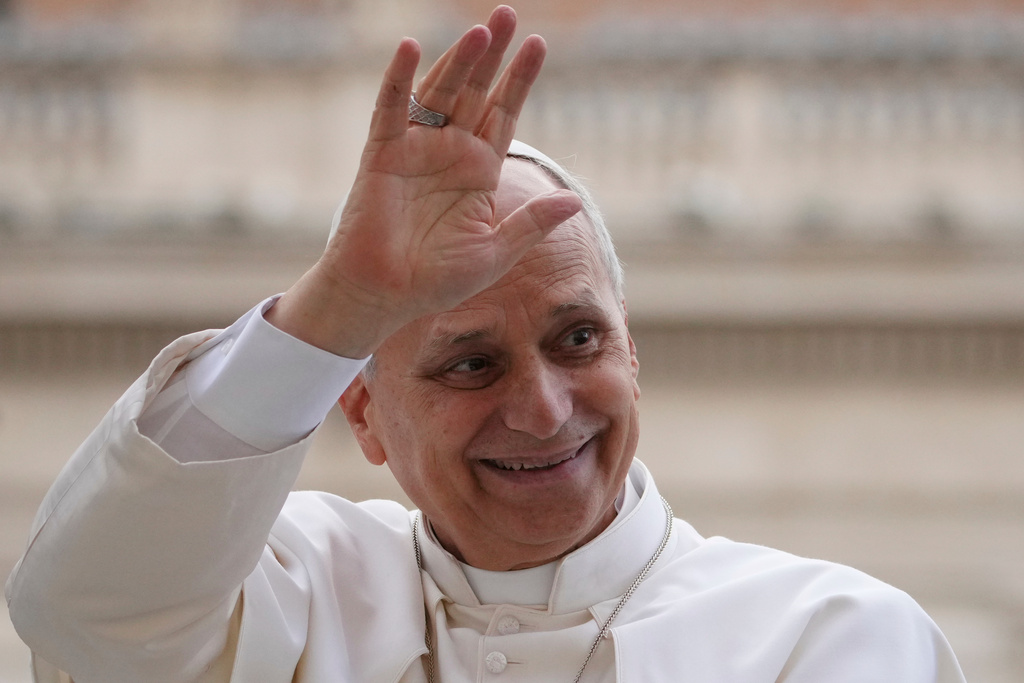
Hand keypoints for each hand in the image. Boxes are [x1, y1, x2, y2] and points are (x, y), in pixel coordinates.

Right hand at [269, 6, 581, 357]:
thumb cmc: (437, 280)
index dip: (519, 80)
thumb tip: (574, 201)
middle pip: (474, 92)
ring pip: (439, 93)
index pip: (503, 114)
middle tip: (507, 14)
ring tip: (480, 30)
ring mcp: (415, 149)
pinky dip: (399, 79)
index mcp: (478, 171)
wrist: (385, 296)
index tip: (538, 44)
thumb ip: (531, 223)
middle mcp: (449, 152)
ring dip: (458, 61)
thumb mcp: (495, 252)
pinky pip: (391, 109)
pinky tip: (410, 48)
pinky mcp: (382, 154)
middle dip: (491, 55)